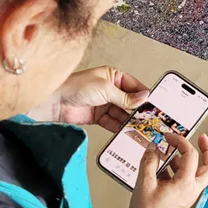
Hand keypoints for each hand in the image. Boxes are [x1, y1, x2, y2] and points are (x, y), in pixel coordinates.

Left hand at [31, 66, 149, 130]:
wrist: (55, 102)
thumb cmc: (75, 87)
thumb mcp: (105, 89)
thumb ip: (125, 96)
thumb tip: (143, 98)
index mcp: (112, 76)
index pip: (134, 86)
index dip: (143, 95)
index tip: (152, 105)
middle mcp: (109, 89)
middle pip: (129, 101)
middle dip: (137, 110)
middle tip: (148, 118)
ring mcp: (104, 104)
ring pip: (122, 113)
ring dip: (129, 120)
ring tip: (139, 127)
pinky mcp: (98, 117)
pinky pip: (113, 122)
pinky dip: (120, 127)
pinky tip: (126, 130)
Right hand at [127, 133, 207, 207]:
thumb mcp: (144, 183)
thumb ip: (149, 161)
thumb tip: (154, 148)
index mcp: (186, 184)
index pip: (190, 155)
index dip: (180, 141)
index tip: (168, 136)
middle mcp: (191, 190)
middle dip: (207, 149)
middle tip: (201, 138)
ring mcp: (188, 196)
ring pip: (198, 174)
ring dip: (187, 161)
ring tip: (171, 153)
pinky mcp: (182, 200)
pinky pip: (186, 181)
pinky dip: (178, 171)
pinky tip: (162, 168)